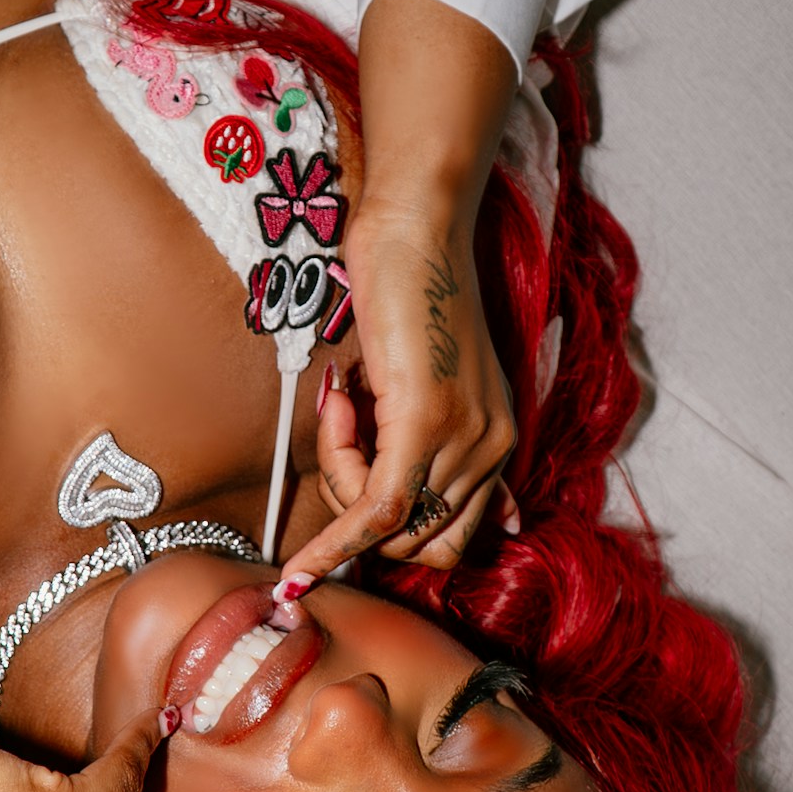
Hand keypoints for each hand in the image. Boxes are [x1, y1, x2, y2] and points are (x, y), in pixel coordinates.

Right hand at [285, 202, 517, 576]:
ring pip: (388, 523)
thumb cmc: (408, 289)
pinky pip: (376, 510)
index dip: (390, 533)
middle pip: (416, 539)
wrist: (414, 227)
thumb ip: (426, 442)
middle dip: (358, 508)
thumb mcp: (421, 378)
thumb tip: (426, 514)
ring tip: (337, 404)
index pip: (449, 538)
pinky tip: (296, 564)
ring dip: (340, 484)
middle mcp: (492, 446)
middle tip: (338, 426)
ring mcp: (464, 436)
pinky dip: (331, 545)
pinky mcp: (426, 421)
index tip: (345, 506)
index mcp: (495, 439)